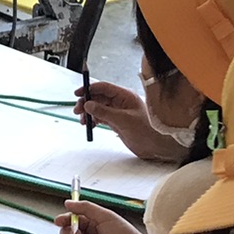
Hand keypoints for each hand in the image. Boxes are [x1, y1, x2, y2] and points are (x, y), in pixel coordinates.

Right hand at [75, 80, 189, 161]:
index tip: (79, 93)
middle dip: (86, 102)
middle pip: (98, 97)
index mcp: (125, 96)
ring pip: (97, 108)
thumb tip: (88, 104)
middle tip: (78, 110)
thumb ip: (104, 112)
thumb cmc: (147, 131)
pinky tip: (90, 125)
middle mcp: (121, 102)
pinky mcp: (116, 121)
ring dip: (88, 113)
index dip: (90, 88)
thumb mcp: (123, 120)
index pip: (104, 87)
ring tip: (83, 121)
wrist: (155, 146)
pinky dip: (93, 120)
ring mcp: (118, 112)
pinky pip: (100, 117)